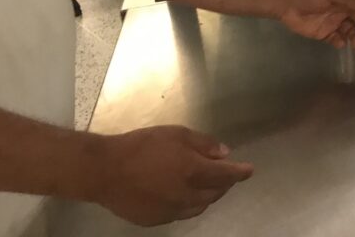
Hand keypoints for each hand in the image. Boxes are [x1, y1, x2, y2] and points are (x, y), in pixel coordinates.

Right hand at [91, 125, 252, 225]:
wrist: (105, 170)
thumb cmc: (142, 146)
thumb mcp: (177, 134)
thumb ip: (204, 143)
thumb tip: (224, 153)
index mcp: (193, 171)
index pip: (226, 174)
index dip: (240, 172)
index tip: (249, 170)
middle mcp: (186, 195)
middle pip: (215, 193)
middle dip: (225, 183)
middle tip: (226, 174)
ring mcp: (171, 211)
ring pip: (200, 207)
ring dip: (209, 196)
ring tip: (208, 185)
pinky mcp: (156, 220)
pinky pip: (181, 213)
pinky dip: (189, 204)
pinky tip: (184, 195)